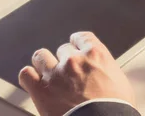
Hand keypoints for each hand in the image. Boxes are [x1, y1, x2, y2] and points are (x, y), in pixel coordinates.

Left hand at [18, 32, 135, 115]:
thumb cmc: (115, 107)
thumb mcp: (118, 80)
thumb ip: (104, 68)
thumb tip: (99, 72)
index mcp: (95, 54)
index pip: (81, 37)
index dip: (77, 43)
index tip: (76, 47)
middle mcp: (74, 60)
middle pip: (63, 49)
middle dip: (64, 60)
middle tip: (68, 72)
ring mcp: (55, 74)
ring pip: (40, 56)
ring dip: (44, 64)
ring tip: (47, 73)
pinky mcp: (40, 91)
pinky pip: (26, 74)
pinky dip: (29, 77)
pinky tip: (34, 81)